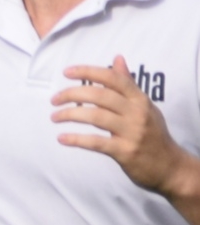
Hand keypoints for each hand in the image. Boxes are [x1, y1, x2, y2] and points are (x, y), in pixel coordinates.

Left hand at [54, 60, 197, 197]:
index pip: (113, 78)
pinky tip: (62, 138)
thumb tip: (117, 58)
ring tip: (54, 117)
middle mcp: (137, 113)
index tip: (67, 72)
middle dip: (72, 94)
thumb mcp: (144, 105)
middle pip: (101, 96)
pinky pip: (96, 143)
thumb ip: (128, 84)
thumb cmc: (152, 133)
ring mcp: (132, 132)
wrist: (169, 166)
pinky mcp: (125, 152)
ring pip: (96, 117)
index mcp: (140, 99)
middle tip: (54, 99)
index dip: (89, 72)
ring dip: (70, 115)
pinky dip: (77, 139)